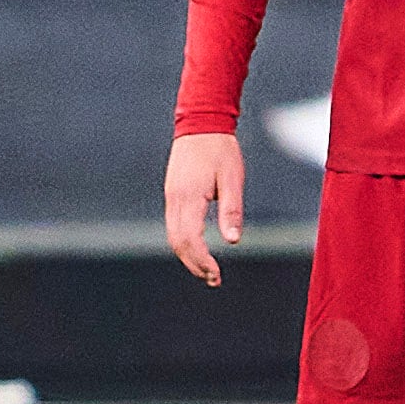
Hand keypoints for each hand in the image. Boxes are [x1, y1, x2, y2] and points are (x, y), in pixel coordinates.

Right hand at [164, 132, 245, 286]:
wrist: (201, 124)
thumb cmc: (221, 150)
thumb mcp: (232, 178)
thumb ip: (231, 210)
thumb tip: (233, 240)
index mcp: (189, 198)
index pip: (190, 239)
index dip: (202, 260)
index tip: (216, 274)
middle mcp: (175, 200)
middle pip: (178, 242)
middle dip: (194, 264)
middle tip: (214, 279)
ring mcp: (171, 197)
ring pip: (173, 236)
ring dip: (188, 256)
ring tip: (207, 270)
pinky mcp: (173, 194)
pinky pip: (174, 225)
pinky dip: (184, 242)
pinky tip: (198, 248)